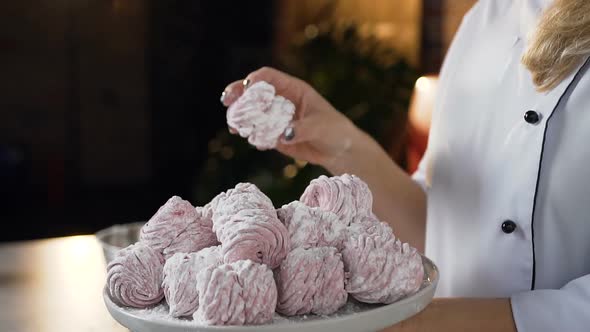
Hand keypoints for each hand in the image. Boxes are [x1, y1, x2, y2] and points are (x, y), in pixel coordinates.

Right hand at [221, 67, 359, 167]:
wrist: (338, 150)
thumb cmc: (334, 131)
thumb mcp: (321, 127)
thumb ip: (302, 129)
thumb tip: (283, 134)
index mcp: (292, 89)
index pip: (268, 77)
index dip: (254, 80)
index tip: (246, 87)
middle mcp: (280, 100)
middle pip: (252, 91)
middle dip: (237, 94)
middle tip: (226, 102)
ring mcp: (274, 117)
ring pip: (250, 112)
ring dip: (239, 117)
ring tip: (234, 126)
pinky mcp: (272, 134)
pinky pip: (256, 132)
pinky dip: (249, 134)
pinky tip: (249, 139)